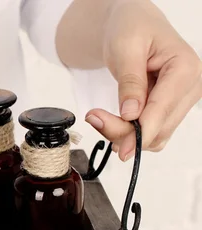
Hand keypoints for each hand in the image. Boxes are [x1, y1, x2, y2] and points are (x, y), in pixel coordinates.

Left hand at [85, 0, 201, 160]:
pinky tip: (112, 121)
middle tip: (94, 119)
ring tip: (99, 117)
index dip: (140, 132)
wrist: (132, 25)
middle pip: (159, 127)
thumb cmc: (131, 29)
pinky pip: (151, 131)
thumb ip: (130, 82)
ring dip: (126, 135)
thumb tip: (131, 115)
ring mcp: (182, 100)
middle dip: (125, 132)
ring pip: (155, 135)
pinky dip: (130, 133)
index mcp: (185, 67)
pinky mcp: (169, 109)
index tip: (120, 148)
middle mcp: (191, 86)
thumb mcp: (125, 49)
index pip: (163, 109)